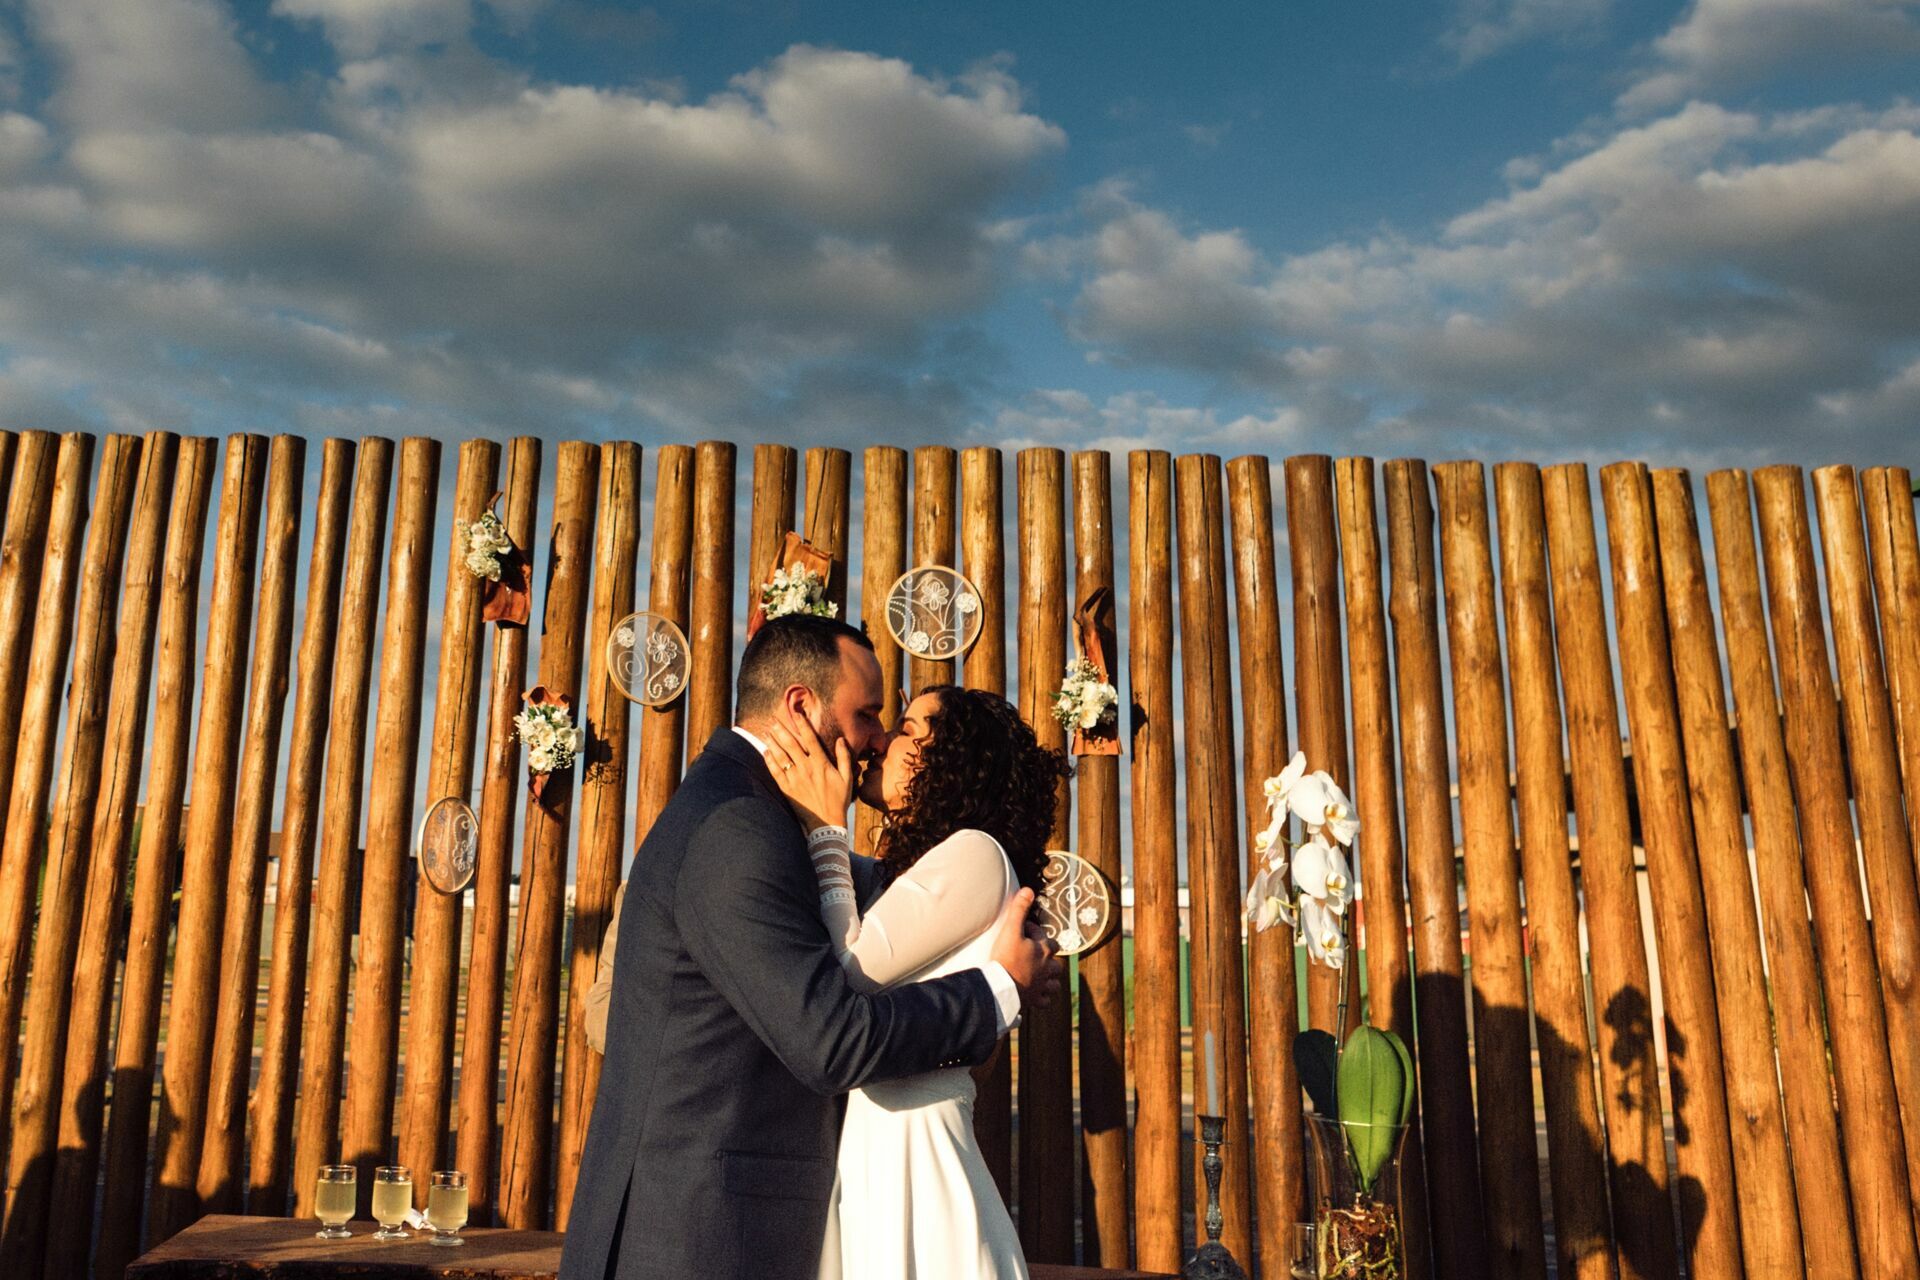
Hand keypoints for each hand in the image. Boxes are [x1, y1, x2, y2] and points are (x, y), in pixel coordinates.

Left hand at [761, 715, 853, 832]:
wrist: (825, 823)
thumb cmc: (838, 800)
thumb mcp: (847, 778)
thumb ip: (844, 757)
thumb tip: (841, 739)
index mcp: (821, 764)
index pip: (810, 739)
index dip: (802, 725)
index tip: (796, 713)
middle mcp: (806, 769)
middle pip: (791, 744)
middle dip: (781, 729)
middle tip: (773, 718)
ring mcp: (794, 779)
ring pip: (781, 756)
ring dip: (773, 741)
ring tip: (767, 731)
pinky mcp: (787, 789)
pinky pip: (775, 772)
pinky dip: (769, 760)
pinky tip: (765, 751)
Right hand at [987, 888, 1063, 1011]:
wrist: (1001, 986)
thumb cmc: (1006, 957)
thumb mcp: (1011, 930)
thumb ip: (1019, 910)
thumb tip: (1028, 890)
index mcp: (1044, 951)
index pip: (1049, 940)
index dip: (1037, 934)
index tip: (1023, 932)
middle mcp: (1047, 969)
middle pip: (1056, 963)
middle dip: (1048, 958)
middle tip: (1032, 954)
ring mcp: (1042, 986)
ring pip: (1054, 983)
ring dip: (1049, 979)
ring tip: (1038, 975)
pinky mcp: (1034, 1000)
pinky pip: (1044, 1000)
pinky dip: (1042, 997)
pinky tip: (1035, 994)